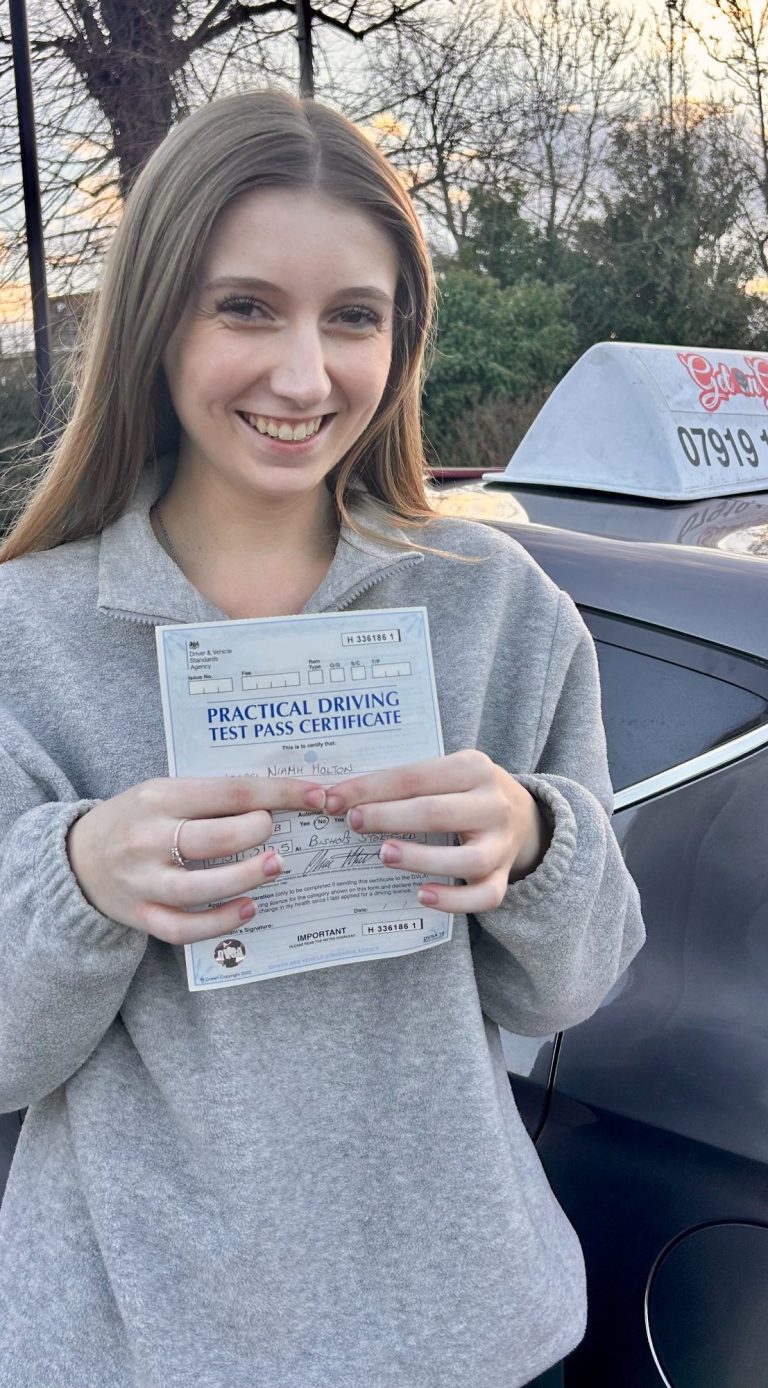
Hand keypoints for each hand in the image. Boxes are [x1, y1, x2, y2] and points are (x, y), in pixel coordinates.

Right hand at [67, 776, 325, 944]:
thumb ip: (211, 797)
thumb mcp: (163, 793)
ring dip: (246, 878)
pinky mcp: (140, 914)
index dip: (280, 794)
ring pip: (200, 887)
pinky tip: (249, 909)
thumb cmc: (136, 819)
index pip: (230, 791)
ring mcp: (143, 881)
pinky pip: (183, 927)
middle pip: (214, 839)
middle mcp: (149, 838)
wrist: (74, 857)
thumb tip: (280, 799)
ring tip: (275, 867)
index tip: (317, 796)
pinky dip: (219, 921)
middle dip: (258, 833)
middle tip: (274, 833)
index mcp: (160, 797)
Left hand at [324, 749, 550, 913]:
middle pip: (436, 812)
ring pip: (464, 859)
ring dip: (420, 858)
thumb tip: (342, 795)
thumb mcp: (448, 772)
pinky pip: (483, 896)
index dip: (371, 788)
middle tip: (353, 822)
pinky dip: (453, 900)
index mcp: (474, 768)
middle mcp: (493, 804)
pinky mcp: (503, 876)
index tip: (334, 799)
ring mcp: (502, 844)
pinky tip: (422, 895)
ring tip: (385, 855)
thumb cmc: (466, 792)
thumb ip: (408, 781)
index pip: (415, 776)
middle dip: (388, 817)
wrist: (525, 816)